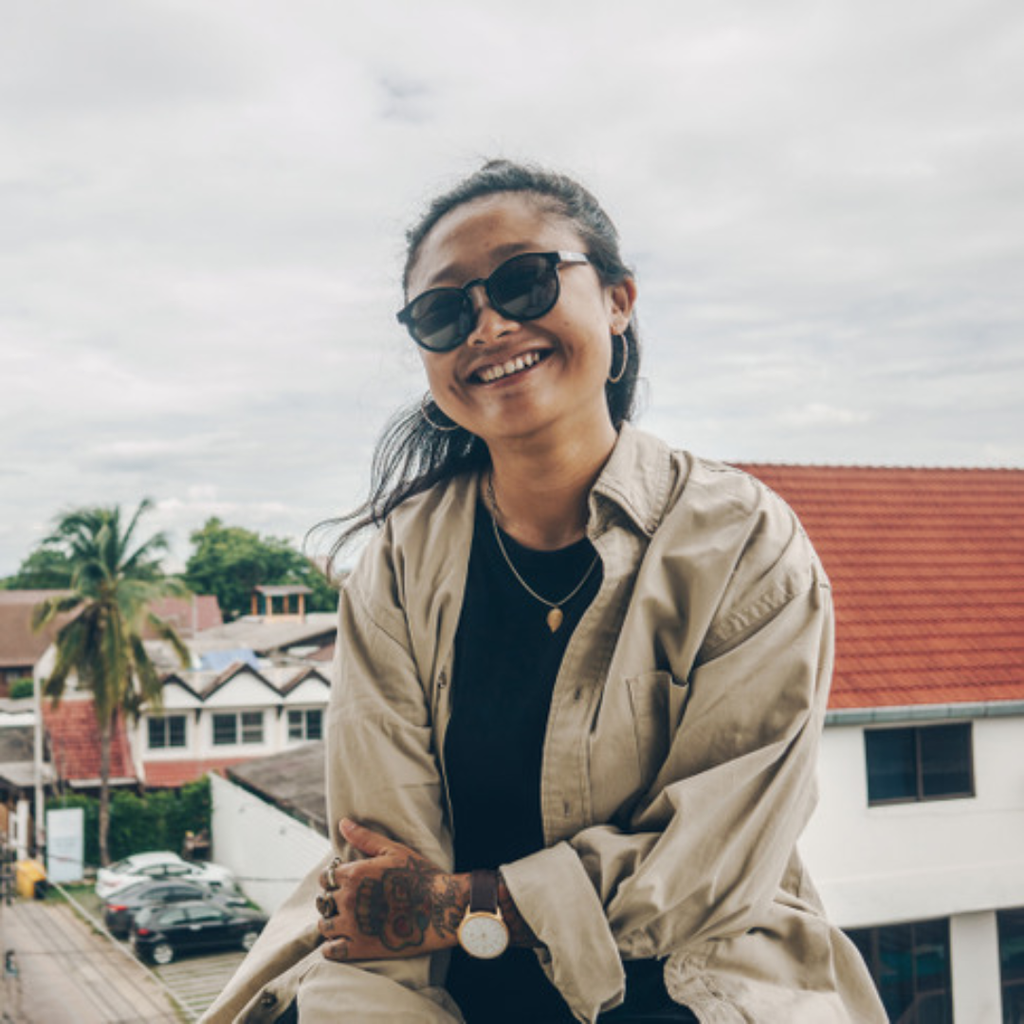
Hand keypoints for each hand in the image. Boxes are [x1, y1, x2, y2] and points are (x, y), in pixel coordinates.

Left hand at [317, 819, 468, 961]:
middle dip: (334, 900)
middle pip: (324, 901)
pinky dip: (333, 947)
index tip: (346, 883)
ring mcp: (352, 926)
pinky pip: (331, 951)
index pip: (326, 877)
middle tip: (351, 902)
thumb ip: (364, 838)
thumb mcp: (393, 851)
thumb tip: (343, 823)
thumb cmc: (419, 876)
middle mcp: (348, 899)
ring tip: (347, 921)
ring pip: (324, 926)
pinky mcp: (360, 948)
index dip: (334, 879)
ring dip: (332, 923)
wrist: (440, 908)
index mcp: (354, 874)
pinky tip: (345, 940)